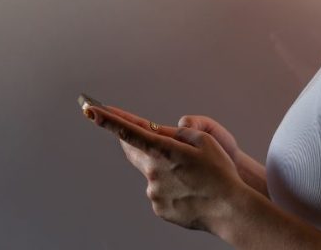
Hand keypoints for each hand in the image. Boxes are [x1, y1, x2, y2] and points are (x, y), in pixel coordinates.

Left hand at [83, 104, 245, 232]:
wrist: (230, 209)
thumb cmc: (220, 172)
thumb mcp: (205, 140)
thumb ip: (181, 133)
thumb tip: (165, 137)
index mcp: (163, 150)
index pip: (127, 131)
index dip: (107, 119)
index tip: (90, 110)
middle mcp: (153, 171)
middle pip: (134, 151)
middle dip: (136, 142)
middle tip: (150, 139)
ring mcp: (154, 192)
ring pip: (151, 173)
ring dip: (164, 170)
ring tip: (192, 177)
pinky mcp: (159, 208)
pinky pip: (160, 192)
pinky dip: (171, 188)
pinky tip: (190, 191)